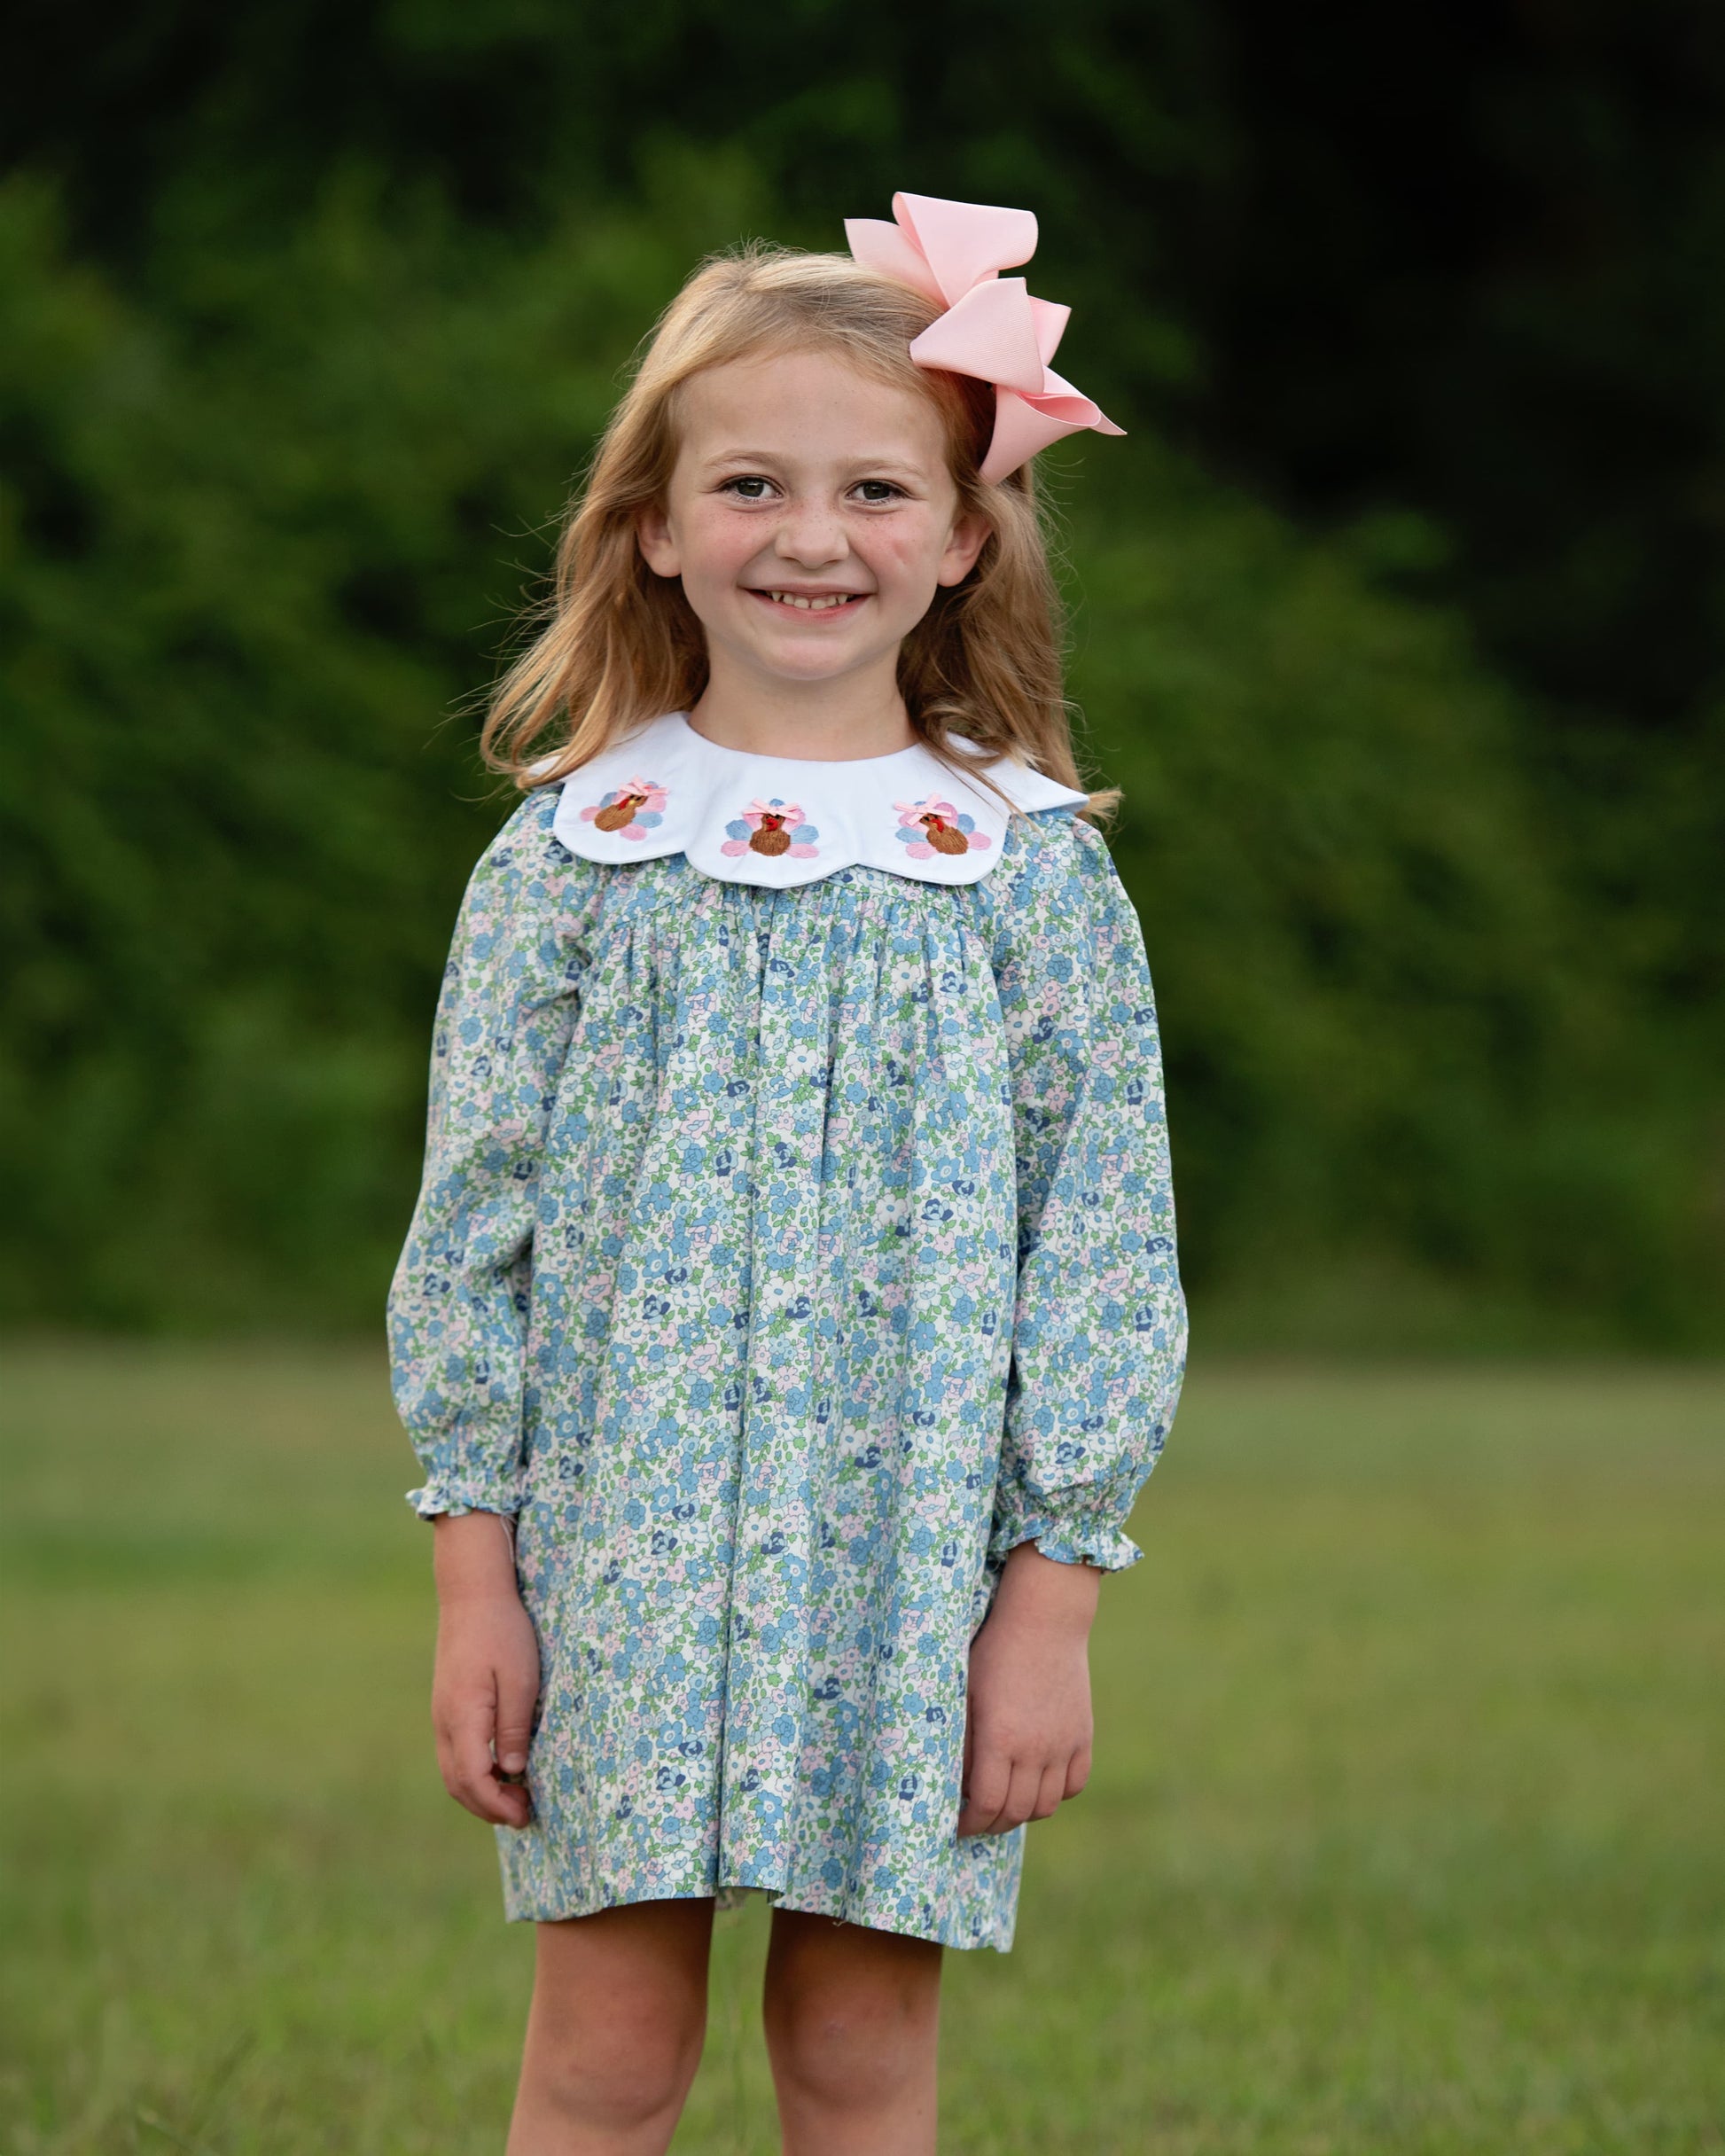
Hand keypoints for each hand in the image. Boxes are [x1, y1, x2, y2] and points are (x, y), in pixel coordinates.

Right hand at [430, 1511, 540, 1828]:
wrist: (472, 1594)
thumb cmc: (503, 1632)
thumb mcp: (521, 1677)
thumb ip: (514, 1726)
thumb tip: (512, 1771)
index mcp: (463, 1716)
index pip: (474, 1780)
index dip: (498, 1805)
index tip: (525, 1814)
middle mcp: (444, 1721)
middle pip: (458, 1784)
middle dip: (489, 1808)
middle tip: (525, 1814)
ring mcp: (441, 1715)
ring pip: (452, 1772)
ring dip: (480, 1793)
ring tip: (515, 1797)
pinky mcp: (445, 1707)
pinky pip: (453, 1754)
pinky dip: (473, 1773)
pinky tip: (500, 1769)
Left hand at [958, 1541, 1099, 1837]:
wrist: (1045, 1621)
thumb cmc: (993, 1652)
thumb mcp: (964, 1692)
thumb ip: (959, 1741)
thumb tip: (955, 1783)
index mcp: (999, 1739)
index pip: (987, 1805)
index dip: (969, 1824)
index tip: (957, 1825)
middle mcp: (1035, 1750)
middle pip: (1016, 1813)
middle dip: (992, 1825)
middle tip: (978, 1820)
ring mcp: (1063, 1745)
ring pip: (1046, 1806)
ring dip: (1023, 1813)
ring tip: (1006, 1804)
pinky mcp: (1083, 1736)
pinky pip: (1074, 1784)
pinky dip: (1056, 1794)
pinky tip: (1038, 1783)